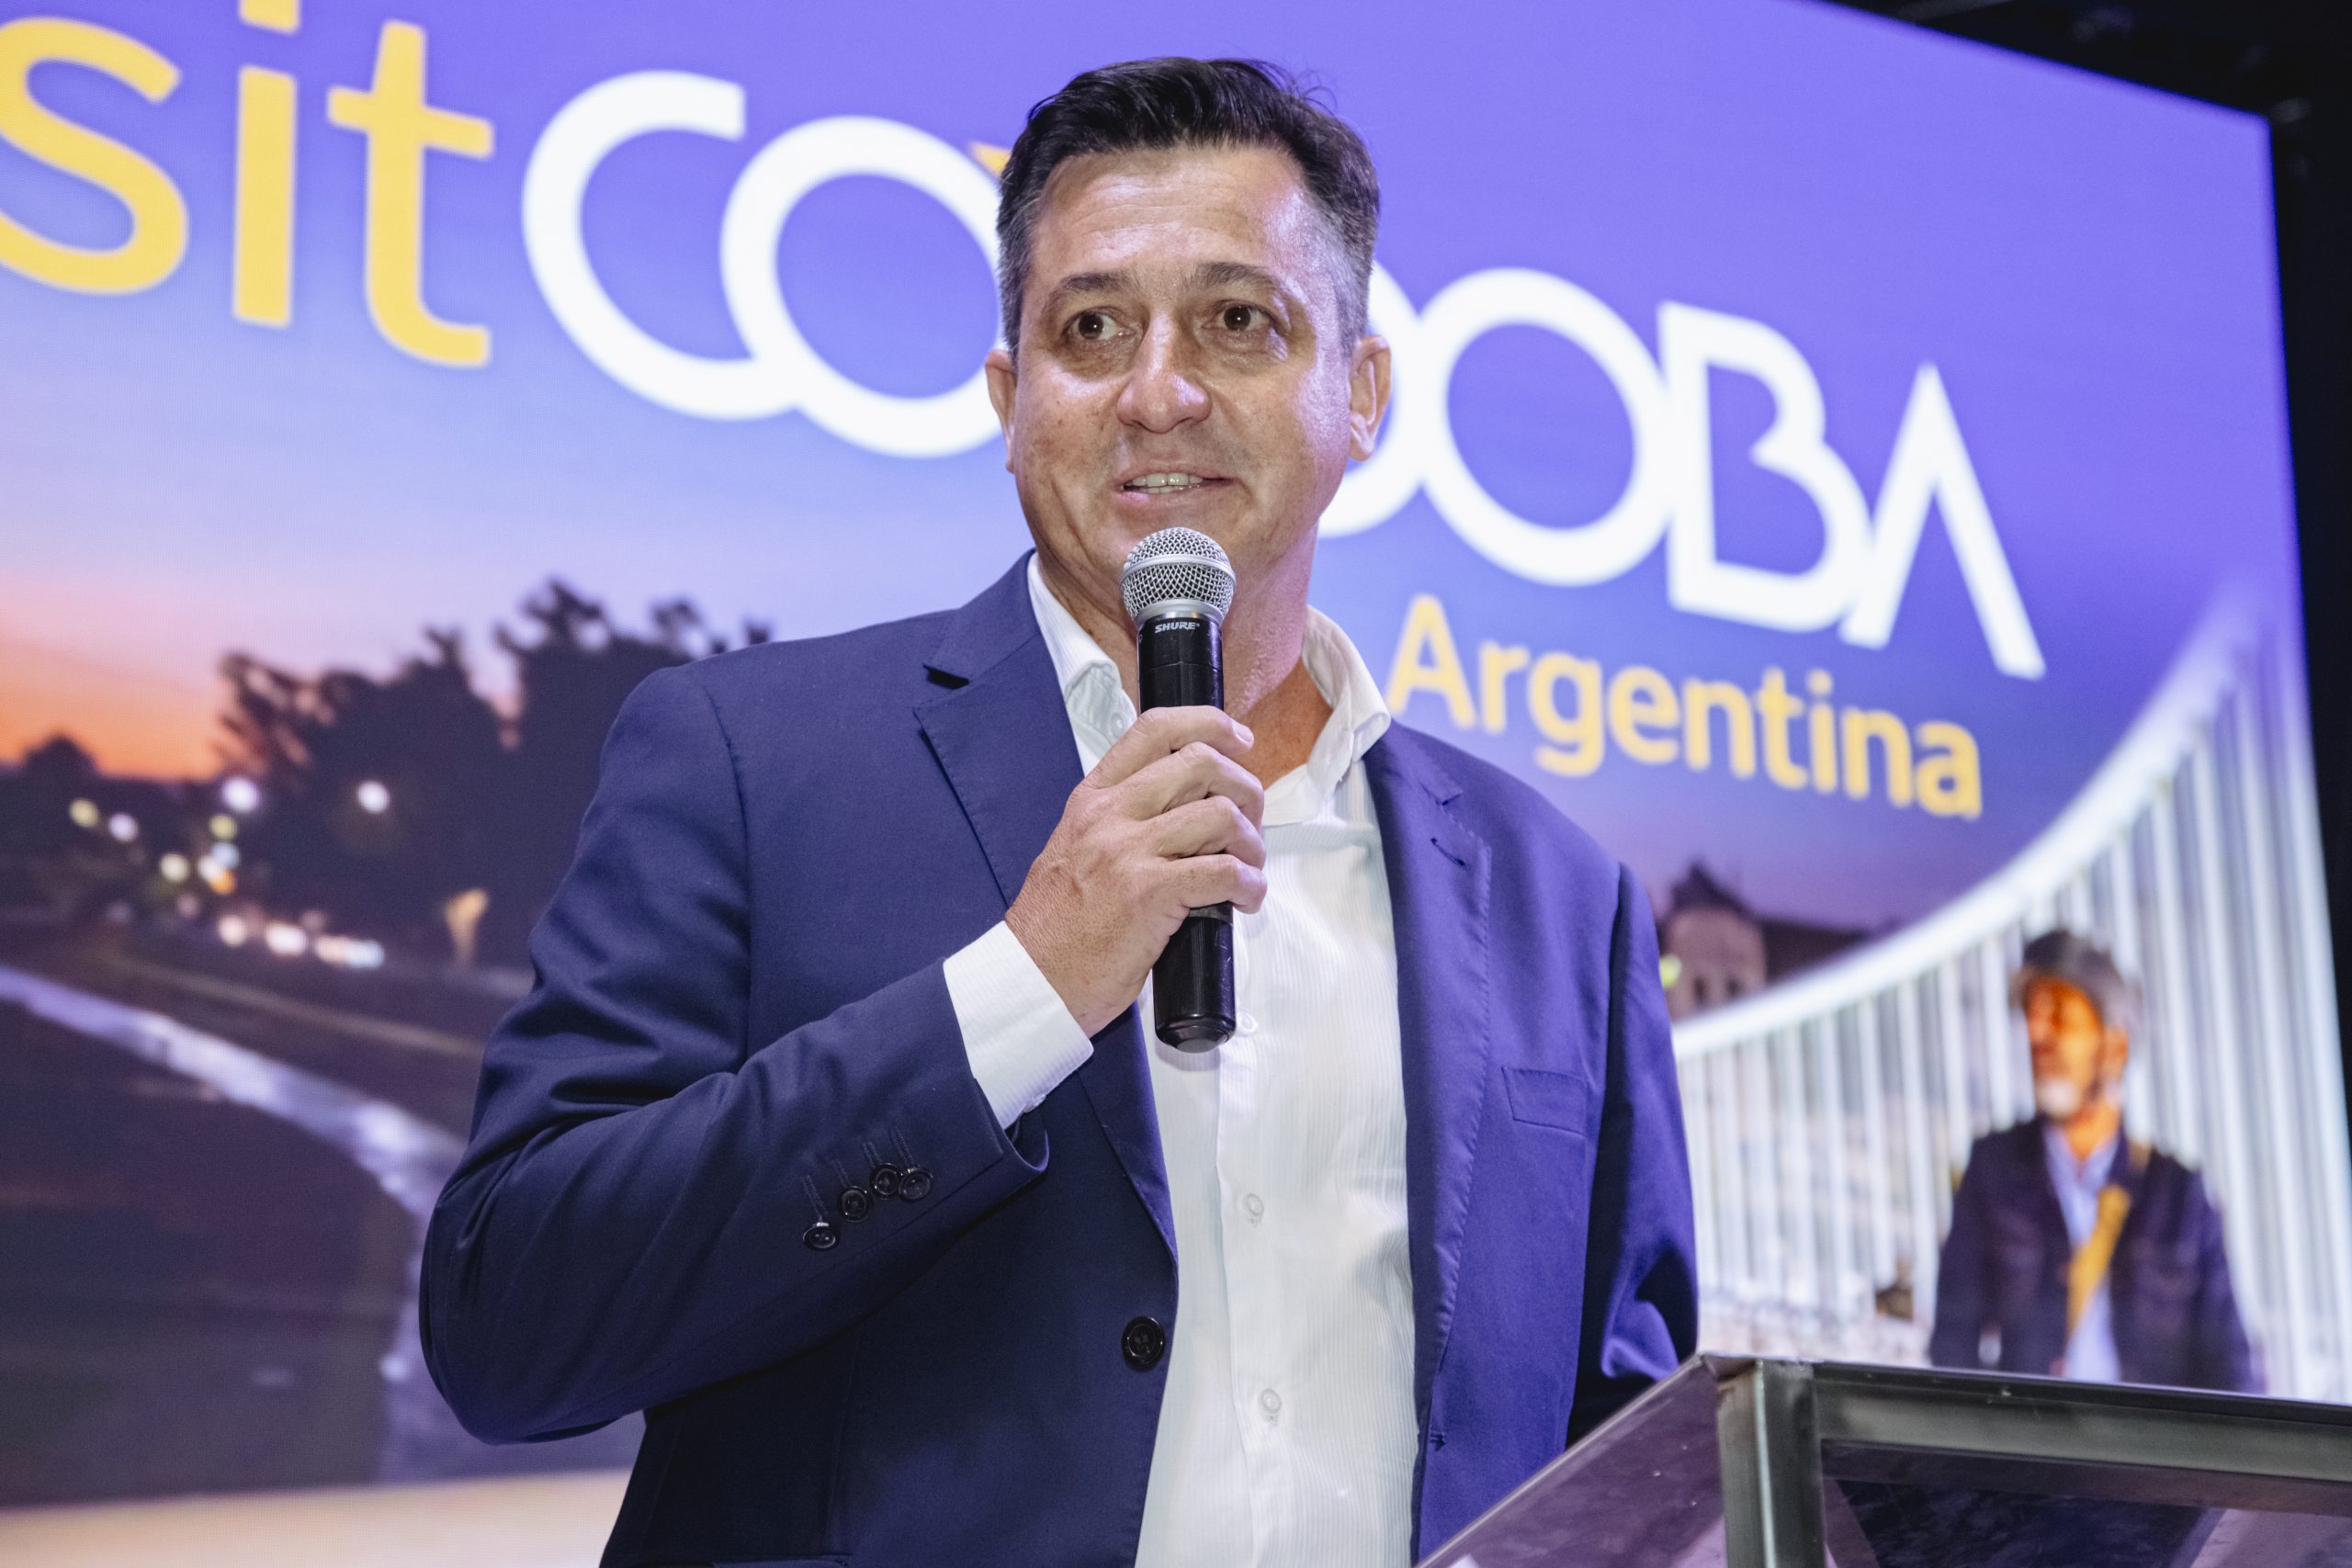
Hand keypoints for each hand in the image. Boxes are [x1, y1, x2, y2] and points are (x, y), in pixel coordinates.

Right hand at [1005, 706, 1267, 1035]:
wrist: (1033, 976)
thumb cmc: (1058, 924)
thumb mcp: (1076, 848)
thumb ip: (1121, 820)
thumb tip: (1187, 810)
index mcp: (1093, 798)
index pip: (1155, 729)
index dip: (1209, 724)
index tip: (1238, 741)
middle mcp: (1110, 814)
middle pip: (1201, 763)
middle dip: (1244, 789)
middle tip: (1250, 824)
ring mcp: (1128, 851)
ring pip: (1220, 814)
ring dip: (1251, 843)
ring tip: (1248, 868)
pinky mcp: (1149, 893)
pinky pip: (1223, 871)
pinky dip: (1249, 884)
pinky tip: (1244, 898)